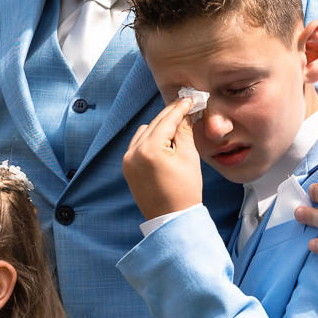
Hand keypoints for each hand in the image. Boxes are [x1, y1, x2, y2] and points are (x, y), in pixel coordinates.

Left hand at [123, 96, 204, 220]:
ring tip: (176, 127)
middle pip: (155, 124)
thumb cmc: (185, 190)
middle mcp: (134, 152)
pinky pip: (138, 144)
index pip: (167, 120)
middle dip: (170, 115)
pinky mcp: (127, 167)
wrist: (172, 218)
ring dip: (159, 127)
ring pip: (145, 132)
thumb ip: (184, 131)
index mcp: (150, 149)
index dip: (180, 108)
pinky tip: (163, 140)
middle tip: (186, 107)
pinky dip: (150, 139)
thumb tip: (185, 114)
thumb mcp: (189, 157)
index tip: (190, 99)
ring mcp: (128, 160)